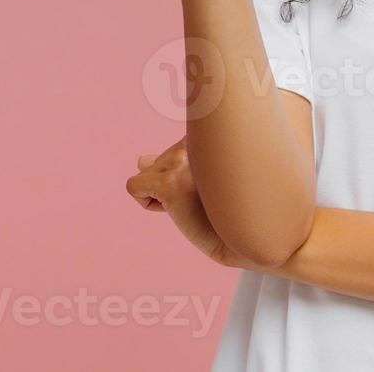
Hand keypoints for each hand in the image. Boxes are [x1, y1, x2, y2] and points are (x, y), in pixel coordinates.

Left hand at [126, 136, 256, 268]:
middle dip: (170, 184)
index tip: (202, 187)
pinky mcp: (168, 184)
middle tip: (199, 199)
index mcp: (207, 136)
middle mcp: (196, 142)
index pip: (172, 150)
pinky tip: (175, 211)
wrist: (239, 238)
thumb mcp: (198, 178)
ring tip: (191, 204)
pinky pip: (134, 186)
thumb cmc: (223, 209)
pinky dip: (147, 203)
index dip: (182, 175)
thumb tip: (140, 160)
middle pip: (158, 162)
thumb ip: (172, 163)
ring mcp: (182, 162)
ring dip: (162, 194)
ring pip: (146, 173)